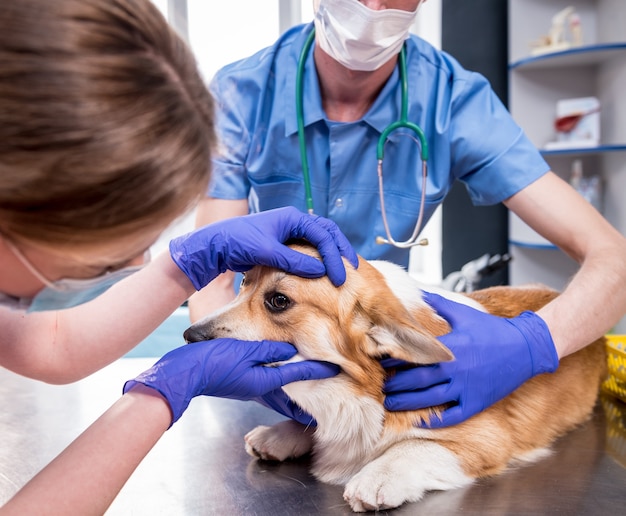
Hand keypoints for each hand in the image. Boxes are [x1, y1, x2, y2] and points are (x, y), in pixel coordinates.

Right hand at [124, 339, 338, 425]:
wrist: (186, 374)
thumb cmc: (213, 362)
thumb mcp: (244, 351)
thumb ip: (271, 348)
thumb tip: (292, 348)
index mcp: (267, 379)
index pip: (301, 373)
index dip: (321, 369)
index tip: (339, 366)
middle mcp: (263, 386)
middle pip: (294, 383)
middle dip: (311, 380)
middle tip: (331, 374)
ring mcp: (253, 386)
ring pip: (282, 382)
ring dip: (296, 377)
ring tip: (311, 371)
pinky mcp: (243, 382)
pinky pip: (268, 378)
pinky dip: (278, 373)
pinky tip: (279, 364)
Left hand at [169, 206, 357, 289]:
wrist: (216, 245)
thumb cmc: (238, 242)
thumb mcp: (267, 252)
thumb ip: (294, 261)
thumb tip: (321, 271)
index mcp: (293, 218)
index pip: (324, 234)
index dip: (334, 255)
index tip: (339, 276)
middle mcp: (294, 222)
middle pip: (327, 233)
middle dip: (340, 251)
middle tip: (351, 270)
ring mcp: (290, 232)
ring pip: (320, 241)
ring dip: (332, 255)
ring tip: (342, 271)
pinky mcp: (285, 244)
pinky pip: (309, 250)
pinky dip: (319, 260)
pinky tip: (324, 274)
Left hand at [383, 292, 558, 426]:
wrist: (526, 347)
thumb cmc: (493, 329)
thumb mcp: (464, 312)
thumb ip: (438, 303)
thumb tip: (418, 290)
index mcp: (449, 348)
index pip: (414, 355)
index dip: (394, 359)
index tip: (380, 360)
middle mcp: (455, 370)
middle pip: (416, 381)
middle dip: (395, 385)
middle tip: (380, 386)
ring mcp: (465, 389)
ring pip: (429, 400)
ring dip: (407, 403)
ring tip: (390, 404)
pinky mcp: (476, 402)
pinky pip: (452, 416)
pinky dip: (435, 421)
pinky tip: (420, 421)